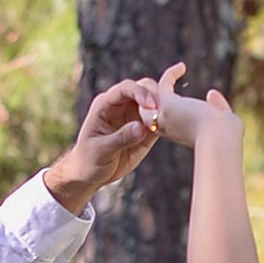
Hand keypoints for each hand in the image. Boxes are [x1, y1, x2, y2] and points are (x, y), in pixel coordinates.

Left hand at [43, 79, 163, 212]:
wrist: (91, 174)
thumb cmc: (89, 160)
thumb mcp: (101, 150)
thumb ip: (120, 138)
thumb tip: (141, 127)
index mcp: (106, 104)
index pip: (125, 89)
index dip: (140, 92)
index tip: (152, 105)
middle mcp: (122, 105)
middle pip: (144, 88)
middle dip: (157, 96)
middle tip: (167, 111)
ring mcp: (135, 116)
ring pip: (156, 102)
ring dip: (166, 107)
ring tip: (174, 121)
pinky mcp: (146, 129)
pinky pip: (160, 120)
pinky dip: (168, 122)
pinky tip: (174, 130)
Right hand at [131, 62, 235, 150]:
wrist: (220, 140)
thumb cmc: (225, 137)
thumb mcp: (222, 120)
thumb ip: (217, 107)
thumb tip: (211, 93)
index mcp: (179, 135)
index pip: (167, 121)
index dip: (170, 111)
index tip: (182, 99)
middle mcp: (168, 128)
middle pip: (150, 112)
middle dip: (154, 98)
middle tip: (166, 83)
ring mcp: (165, 117)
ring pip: (150, 98)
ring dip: (157, 86)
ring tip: (174, 72)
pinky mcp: (168, 105)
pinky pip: (163, 85)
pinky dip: (171, 74)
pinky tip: (182, 67)